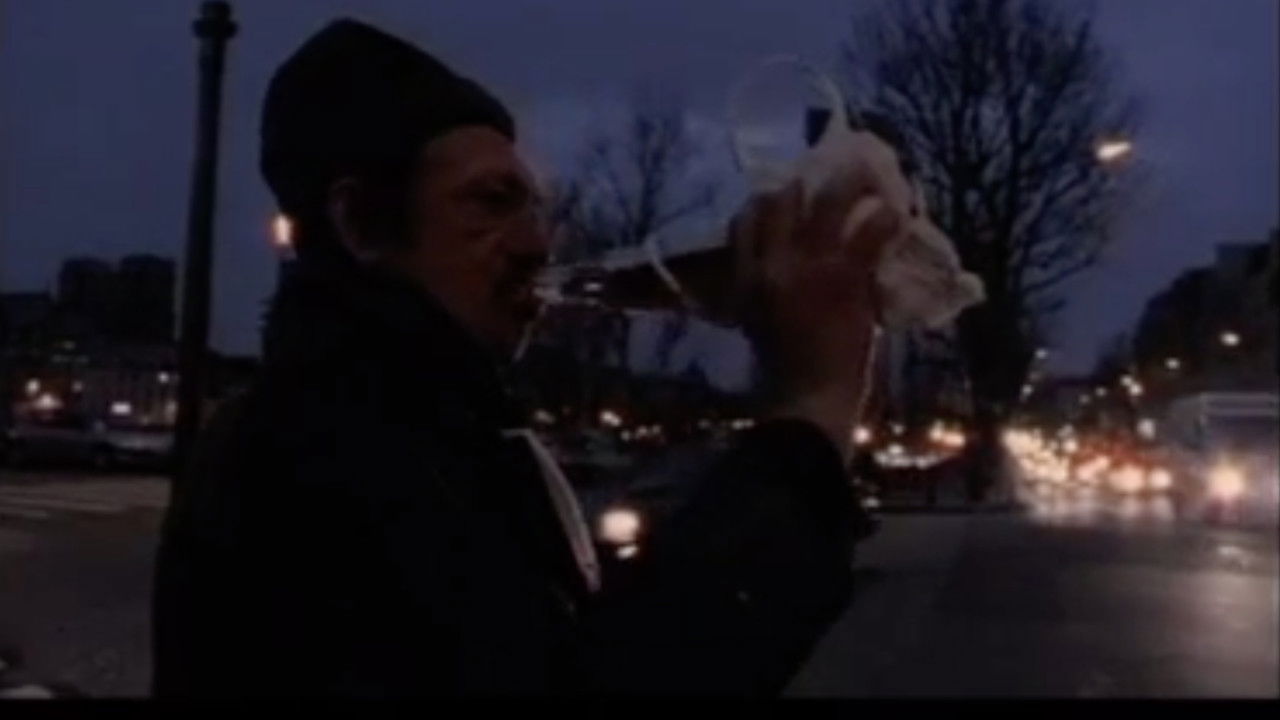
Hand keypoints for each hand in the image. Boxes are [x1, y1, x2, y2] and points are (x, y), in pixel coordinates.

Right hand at [732, 174, 901, 458]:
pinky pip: (870, 232)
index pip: (746, 219)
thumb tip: (785, 260)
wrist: (808, 398)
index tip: (790, 191)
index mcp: (745, 276)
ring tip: (873, 174)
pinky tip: (897, 213)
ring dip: (853, 183)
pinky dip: (886, 219)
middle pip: (784, 199)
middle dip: (809, 179)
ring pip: (829, 202)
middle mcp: (773, 261)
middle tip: (835, 170)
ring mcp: (811, 264)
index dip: (769, 200)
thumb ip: (764, 286)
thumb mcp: (755, 321)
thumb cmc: (784, 370)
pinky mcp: (846, 276)